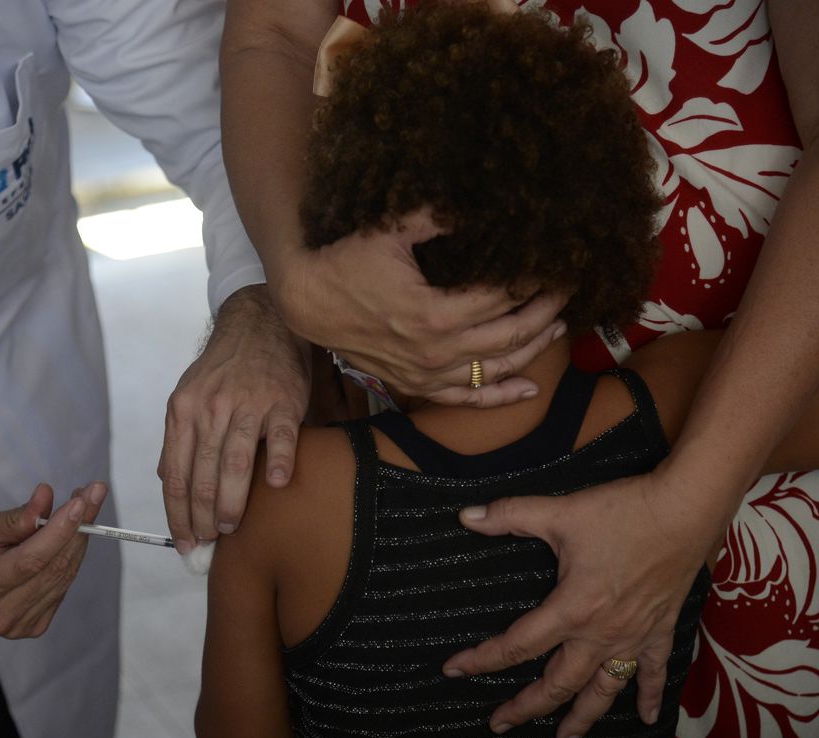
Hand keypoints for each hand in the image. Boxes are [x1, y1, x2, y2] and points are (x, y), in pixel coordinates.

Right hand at [0, 482, 105, 638]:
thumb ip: (15, 517)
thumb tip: (47, 497)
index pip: (30, 561)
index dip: (60, 530)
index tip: (81, 502)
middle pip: (53, 568)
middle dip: (79, 527)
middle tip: (93, 492)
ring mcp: (19, 625)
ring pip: (64, 574)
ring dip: (80, 537)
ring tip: (84, 504)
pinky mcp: (35, 624)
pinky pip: (63, 583)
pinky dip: (70, 554)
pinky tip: (71, 532)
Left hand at [159, 285, 309, 550]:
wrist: (260, 324)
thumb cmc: (225, 368)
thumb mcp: (189, 394)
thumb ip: (178, 436)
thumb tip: (165, 478)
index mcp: (183, 411)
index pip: (174, 474)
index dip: (177, 513)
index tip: (183, 541)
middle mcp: (210, 408)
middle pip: (202, 475)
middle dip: (202, 517)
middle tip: (208, 543)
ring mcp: (247, 404)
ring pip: (234, 463)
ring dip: (231, 502)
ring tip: (230, 528)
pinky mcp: (282, 401)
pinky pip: (279, 437)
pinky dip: (278, 461)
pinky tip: (276, 485)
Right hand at [274, 209, 568, 407]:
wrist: (308, 301)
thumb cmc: (347, 261)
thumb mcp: (389, 229)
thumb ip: (436, 216)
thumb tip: (478, 203)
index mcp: (434, 313)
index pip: (501, 298)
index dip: (531, 282)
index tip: (552, 266)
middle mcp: (436, 350)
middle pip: (508, 335)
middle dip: (543, 312)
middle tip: (564, 291)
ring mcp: (427, 373)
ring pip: (495, 369)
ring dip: (532, 349)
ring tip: (557, 327)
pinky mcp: (416, 384)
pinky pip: (466, 398)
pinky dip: (500, 397)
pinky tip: (529, 388)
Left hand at [441, 470, 723, 737]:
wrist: (684, 510)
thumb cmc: (622, 511)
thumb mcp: (559, 512)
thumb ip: (509, 515)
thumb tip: (465, 516)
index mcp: (571, 609)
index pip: (517, 646)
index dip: (481, 659)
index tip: (453, 670)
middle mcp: (600, 633)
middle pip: (557, 683)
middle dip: (526, 707)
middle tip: (500, 724)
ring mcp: (633, 636)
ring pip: (602, 690)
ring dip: (582, 717)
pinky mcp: (660, 629)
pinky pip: (652, 672)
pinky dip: (648, 696)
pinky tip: (644, 718)